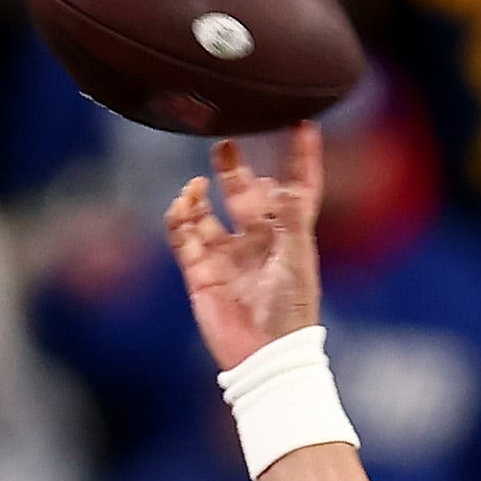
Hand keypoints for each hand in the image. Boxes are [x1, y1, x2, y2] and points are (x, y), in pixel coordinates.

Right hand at [163, 123, 324, 371]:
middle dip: (235, 168)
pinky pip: (183, 237)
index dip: (301, 157)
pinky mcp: (200, 272)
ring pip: (207, 212)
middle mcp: (256, 239)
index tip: (301, 124)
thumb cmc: (289, 311)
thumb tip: (281, 184)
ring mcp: (227, 254)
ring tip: (195, 186)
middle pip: (244, 193)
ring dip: (199, 195)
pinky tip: (183, 205)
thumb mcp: (296, 260)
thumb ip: (291, 219)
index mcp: (288, 234)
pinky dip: (179, 219)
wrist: (262, 356)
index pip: (298, 187)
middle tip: (225, 143)